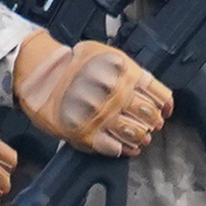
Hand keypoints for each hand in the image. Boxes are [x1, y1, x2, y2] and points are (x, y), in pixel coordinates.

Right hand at [14, 30, 172, 156]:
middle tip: (149, 125)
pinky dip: (122, 150)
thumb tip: (149, 91)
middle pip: (150, 116)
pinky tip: (123, 148)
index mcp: (126, 73)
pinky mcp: (87, 133)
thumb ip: (129, 71)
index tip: (163, 111)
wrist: (42, 72)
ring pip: (136, 134)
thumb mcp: (106, 55)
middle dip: (152, 123)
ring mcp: (103, 115)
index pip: (159, 94)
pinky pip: (114, 148)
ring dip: (140, 138)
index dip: (164, 105)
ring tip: (138, 138)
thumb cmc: (73, 62)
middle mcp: (117, 95)